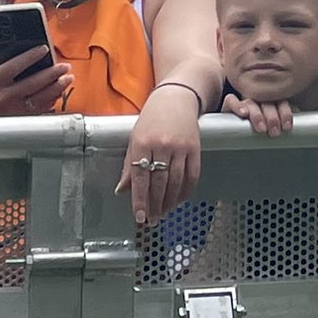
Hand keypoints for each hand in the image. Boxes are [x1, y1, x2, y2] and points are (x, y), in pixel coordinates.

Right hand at [0, 35, 72, 116]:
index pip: (14, 66)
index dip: (30, 57)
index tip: (44, 48)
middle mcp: (4, 96)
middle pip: (32, 84)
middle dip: (51, 74)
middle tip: (65, 66)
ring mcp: (12, 109)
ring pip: (39, 99)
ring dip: (56, 89)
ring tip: (68, 78)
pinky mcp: (18, 118)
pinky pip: (38, 110)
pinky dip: (51, 101)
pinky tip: (59, 92)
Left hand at [117, 82, 203, 223]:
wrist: (176, 97)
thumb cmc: (152, 119)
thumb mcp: (135, 138)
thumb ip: (129, 165)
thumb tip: (122, 190)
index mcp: (142, 142)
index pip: (140, 177)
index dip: (139, 200)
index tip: (139, 217)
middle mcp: (162, 145)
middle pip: (159, 183)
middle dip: (154, 205)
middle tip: (152, 220)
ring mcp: (180, 146)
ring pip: (175, 182)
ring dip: (169, 202)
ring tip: (163, 213)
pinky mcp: (195, 147)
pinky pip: (192, 175)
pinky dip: (186, 191)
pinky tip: (179, 200)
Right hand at [224, 92, 294, 137]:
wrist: (236, 139)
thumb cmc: (261, 135)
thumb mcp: (276, 129)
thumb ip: (286, 126)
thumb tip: (302, 131)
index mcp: (273, 101)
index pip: (281, 100)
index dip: (285, 112)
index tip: (287, 127)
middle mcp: (259, 99)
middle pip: (267, 101)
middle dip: (272, 117)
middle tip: (274, 132)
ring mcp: (244, 101)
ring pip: (251, 101)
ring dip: (257, 114)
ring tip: (261, 129)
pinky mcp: (228, 106)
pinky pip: (231, 100)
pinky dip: (237, 106)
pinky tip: (243, 114)